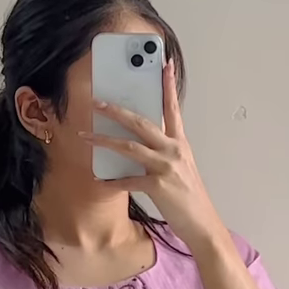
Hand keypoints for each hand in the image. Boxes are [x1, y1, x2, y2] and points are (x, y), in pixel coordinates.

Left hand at [80, 59, 223, 251]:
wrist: (202, 224)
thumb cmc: (190, 198)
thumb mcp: (181, 168)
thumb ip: (164, 153)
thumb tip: (141, 145)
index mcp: (180, 143)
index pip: (173, 108)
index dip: (168, 85)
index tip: (163, 64)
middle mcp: (174, 150)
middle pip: (142, 122)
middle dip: (117, 111)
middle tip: (97, 102)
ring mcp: (166, 167)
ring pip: (130, 146)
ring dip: (105, 140)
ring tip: (86, 135)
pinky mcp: (158, 185)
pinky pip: (128, 180)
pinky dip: (112, 182)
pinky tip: (100, 182)